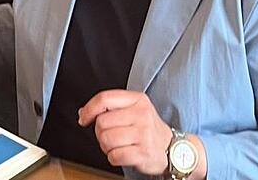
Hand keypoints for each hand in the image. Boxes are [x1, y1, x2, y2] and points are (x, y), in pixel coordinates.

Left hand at [79, 89, 204, 176]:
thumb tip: (83, 112)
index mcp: (137, 100)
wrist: (173, 149)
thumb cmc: (148, 129)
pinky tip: (122, 154)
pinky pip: (115, 156)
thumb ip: (110, 107)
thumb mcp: (134, 109)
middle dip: (100, 132)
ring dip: (106, 146)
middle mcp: (141, 114)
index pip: (104, 98)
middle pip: (102, 122)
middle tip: (110, 135)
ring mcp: (144, 134)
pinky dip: (114, 157)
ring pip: (106, 139)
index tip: (83, 118)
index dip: (89, 109)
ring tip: (117, 145)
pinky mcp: (144, 152)